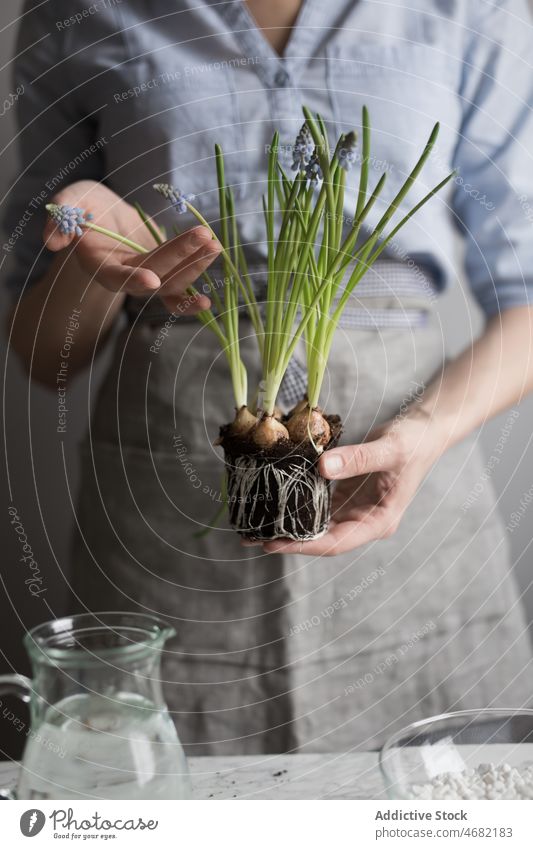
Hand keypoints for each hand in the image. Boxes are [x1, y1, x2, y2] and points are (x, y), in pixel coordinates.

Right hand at [43, 180, 220, 313]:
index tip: (152, 281)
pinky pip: (183, 282)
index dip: (132, 280)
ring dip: (197, 266)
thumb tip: (52, 240)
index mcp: (100, 265)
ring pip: (174, 280)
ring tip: (215, 244)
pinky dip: (199, 276)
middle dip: (180, 258)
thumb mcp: (70, 203)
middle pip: (155, 275)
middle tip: (203, 237)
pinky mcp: (164, 270)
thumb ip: (60, 219)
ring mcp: (148, 276)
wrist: (102, 213)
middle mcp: (126, 277)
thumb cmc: (83, 205)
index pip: (116, 278)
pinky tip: (218, 261)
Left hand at [263, 410, 439, 555]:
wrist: (424, 430)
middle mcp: (363, 521)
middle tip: (251, 538)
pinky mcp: (345, 493)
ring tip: (253, 523)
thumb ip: (357, 459)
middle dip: (287, 539)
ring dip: (287, 522)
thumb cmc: (414, 443)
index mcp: (378, 522)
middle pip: (321, 537)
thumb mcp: (389, 450)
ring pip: (315, 522)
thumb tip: (320, 467)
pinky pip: (317, 501)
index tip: (273, 544)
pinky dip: (295, 501)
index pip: (336, 542)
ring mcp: (354, 508)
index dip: (303, 546)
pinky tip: (273, 498)